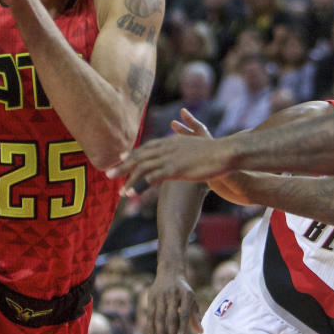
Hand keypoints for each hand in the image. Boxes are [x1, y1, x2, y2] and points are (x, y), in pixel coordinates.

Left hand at [108, 131, 233, 191]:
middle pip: (140, 155)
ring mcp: (169, 158)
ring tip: (116, 188)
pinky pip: (151, 178)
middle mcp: (167, 147)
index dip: (133, 153)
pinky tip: (130, 192)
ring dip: (127, 177)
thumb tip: (185, 157)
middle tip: (108, 174)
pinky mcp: (173, 169)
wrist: (225, 153)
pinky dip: (138, 185)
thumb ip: (187, 151)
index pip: (148, 146)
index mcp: (172, 141)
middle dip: (123, 165)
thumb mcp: (198, 148)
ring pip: (142, 167)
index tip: (121, 158)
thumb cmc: (216, 153)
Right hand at [145, 270, 202, 333]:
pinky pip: (150, 314)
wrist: (170, 271)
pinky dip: (150, 326)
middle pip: (171, 318)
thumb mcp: (192, 299)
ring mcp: (161, 295)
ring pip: (159, 317)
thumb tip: (200, 332)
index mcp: (186, 294)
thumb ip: (195, 316)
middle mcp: (173, 294)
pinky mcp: (151, 296)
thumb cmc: (183, 290)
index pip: (185, 314)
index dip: (184, 328)